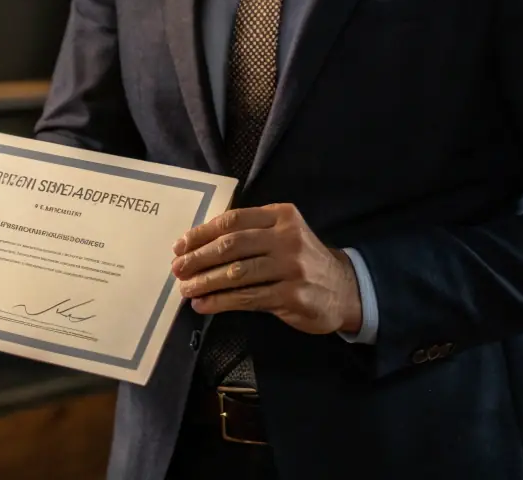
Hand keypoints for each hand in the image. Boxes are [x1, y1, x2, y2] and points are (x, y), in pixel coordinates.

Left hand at [171, 204, 361, 335]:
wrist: (345, 288)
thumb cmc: (302, 259)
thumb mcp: (284, 233)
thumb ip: (251, 232)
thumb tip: (199, 245)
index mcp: (281, 216)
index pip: (233, 221)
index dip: (202, 233)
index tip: (180, 245)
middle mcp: (287, 238)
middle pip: (232, 245)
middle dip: (199, 258)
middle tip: (177, 269)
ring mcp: (291, 268)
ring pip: (237, 274)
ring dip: (205, 282)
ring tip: (186, 289)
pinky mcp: (292, 296)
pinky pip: (247, 298)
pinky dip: (221, 302)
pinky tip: (204, 305)